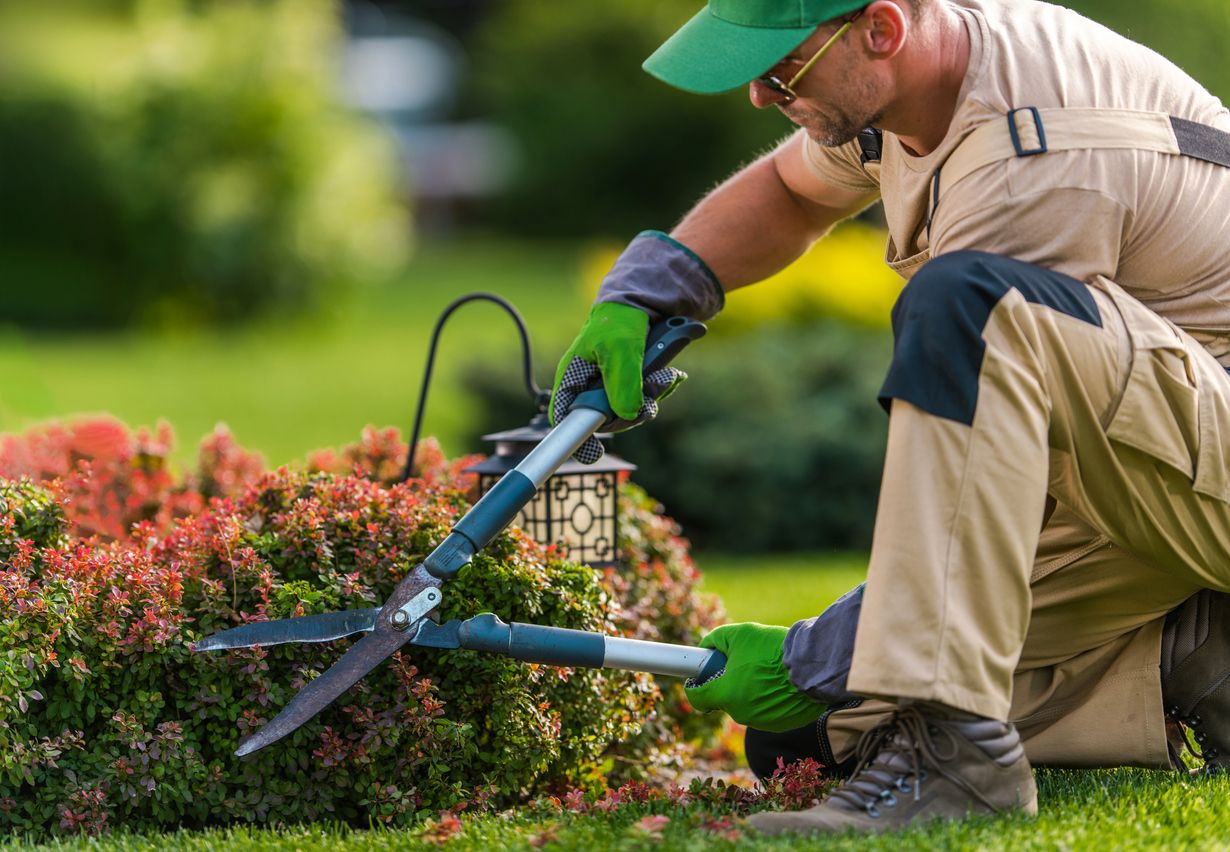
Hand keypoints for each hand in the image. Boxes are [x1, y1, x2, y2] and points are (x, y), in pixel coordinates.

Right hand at [550, 302, 684, 462]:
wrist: (646, 304)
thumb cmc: (621, 321)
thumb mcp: (621, 351)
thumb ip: (622, 384)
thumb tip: (626, 415)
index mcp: (572, 377)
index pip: (563, 417)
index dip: (575, 439)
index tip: (593, 453)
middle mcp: (588, 386)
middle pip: (604, 421)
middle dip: (631, 413)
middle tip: (649, 399)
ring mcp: (610, 387)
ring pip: (628, 413)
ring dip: (651, 397)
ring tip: (666, 376)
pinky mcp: (631, 385)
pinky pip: (644, 401)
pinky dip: (659, 390)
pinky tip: (670, 375)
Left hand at [686, 622, 824, 732]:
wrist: (814, 663)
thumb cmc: (774, 649)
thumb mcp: (740, 635)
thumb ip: (717, 640)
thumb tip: (706, 647)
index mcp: (727, 695)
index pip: (698, 698)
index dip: (695, 685)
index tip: (698, 677)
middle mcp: (742, 714)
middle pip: (726, 698)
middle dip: (730, 682)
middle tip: (743, 663)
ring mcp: (763, 722)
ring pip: (748, 704)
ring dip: (751, 690)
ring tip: (768, 669)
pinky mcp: (783, 724)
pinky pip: (769, 710)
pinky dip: (771, 698)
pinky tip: (782, 681)